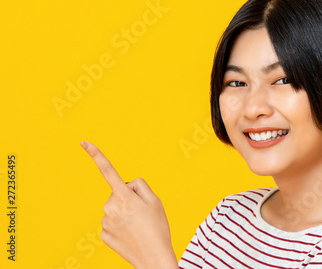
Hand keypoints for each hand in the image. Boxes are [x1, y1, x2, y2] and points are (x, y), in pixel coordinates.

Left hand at [81, 141, 177, 268]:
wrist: (153, 258)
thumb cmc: (158, 228)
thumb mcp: (156, 201)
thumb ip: (140, 186)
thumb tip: (126, 185)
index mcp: (125, 197)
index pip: (109, 171)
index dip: (97, 155)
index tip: (84, 143)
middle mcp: (111, 207)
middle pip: (118, 193)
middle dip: (129, 198)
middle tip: (143, 213)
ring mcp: (106, 222)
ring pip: (115, 208)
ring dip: (124, 212)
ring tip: (138, 225)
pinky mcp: (103, 234)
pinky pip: (112, 222)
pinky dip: (120, 225)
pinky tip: (130, 233)